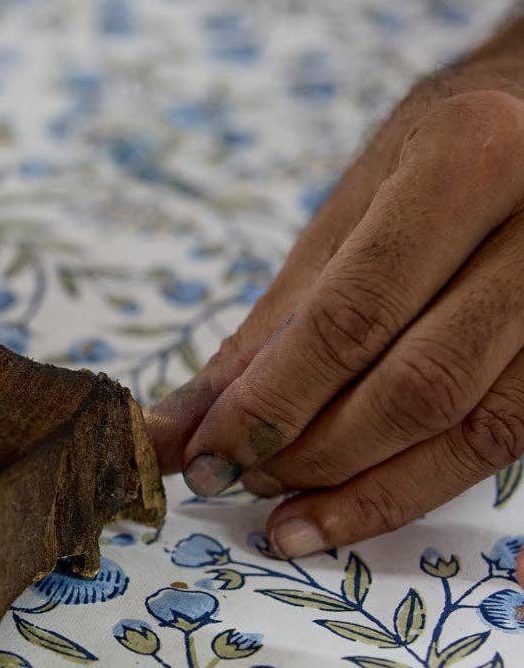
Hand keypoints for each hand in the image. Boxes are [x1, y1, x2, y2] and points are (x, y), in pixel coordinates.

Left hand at [147, 11, 523, 589]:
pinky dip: (422, 488)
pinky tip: (353, 510)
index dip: (273, 403)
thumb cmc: (444, 153)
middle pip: (420, 385)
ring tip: (288, 514)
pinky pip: (506, 445)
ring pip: (475, 431)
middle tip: (242, 478)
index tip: (207, 457)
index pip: (354, 315)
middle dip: (315, 453)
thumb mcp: (353, 207)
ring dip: (367, 489)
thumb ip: (271, 326)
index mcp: (470, 157)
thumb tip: (177, 431)